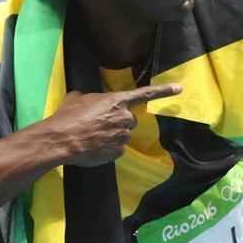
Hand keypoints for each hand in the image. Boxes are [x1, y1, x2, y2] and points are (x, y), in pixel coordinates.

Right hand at [47, 83, 182, 166]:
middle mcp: (124, 118)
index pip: (145, 94)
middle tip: (99, 124)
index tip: (180, 89)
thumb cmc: (69, 116)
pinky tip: (93, 147)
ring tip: (92, 136)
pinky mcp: (118, 153)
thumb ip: (90, 98)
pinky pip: (116, 149)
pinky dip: (107, 149)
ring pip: (122, 135)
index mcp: (117, 101)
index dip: (163, 91)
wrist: (62, 139)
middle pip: (129, 119)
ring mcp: (122, 137)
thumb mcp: (77, 98)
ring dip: (112, 135)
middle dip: (118, 121)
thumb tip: (86, 101)